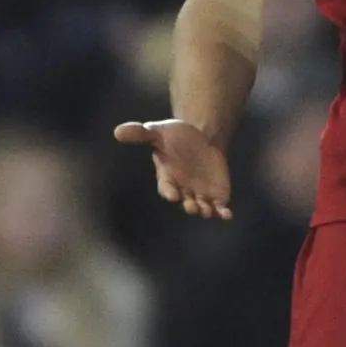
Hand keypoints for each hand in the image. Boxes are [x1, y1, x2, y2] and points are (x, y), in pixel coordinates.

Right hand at [114, 117, 231, 218]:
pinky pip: (219, 206)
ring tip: (208, 211)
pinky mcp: (216, 193)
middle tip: (193, 207)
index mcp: (167, 176)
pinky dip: (223, 212)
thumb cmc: (176, 136)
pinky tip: (227, 215)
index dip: (169, 192)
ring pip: (202, 207)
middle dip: (190, 205)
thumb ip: (141, 134)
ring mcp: (200, 192)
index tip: (173, 195)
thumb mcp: (158, 132)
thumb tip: (118, 131)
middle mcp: (183, 188)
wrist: (201, 136)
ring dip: (205, 210)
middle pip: (185, 201)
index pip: (167, 187)